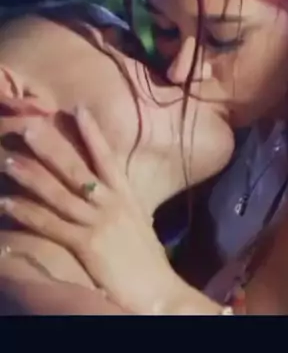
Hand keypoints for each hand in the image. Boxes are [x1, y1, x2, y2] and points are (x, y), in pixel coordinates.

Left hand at [0, 106, 178, 314]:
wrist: (159, 290)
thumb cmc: (148, 259)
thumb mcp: (138, 222)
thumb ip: (121, 203)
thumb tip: (107, 190)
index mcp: (126, 195)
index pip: (107, 157)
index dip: (92, 133)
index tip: (77, 109)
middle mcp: (112, 203)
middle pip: (77, 170)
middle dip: (52, 148)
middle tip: (29, 127)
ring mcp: (98, 223)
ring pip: (58, 194)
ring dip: (31, 177)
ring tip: (8, 160)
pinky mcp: (87, 245)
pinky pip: (50, 226)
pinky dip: (27, 214)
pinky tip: (8, 204)